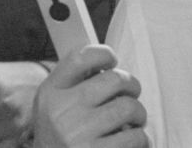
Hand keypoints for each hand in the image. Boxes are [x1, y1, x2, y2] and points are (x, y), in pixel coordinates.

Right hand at [33, 45, 147, 147]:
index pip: (79, 58)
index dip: (102, 54)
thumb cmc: (58, 140)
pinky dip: (141, 140)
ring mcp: (81, 135)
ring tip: (131, 122)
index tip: (111, 59)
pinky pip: (137, 138)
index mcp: (50, 95)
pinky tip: (131, 142)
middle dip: (130, 86)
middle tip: (130, 94)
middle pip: (114, 79)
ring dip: (138, 115)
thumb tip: (106, 68)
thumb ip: (72, 86)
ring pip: (130, 108)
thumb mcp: (52, 109)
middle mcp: (63, 112)